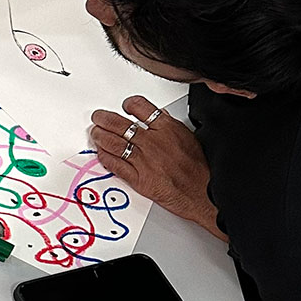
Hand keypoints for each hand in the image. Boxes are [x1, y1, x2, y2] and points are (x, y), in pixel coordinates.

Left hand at [90, 96, 225, 239]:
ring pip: (113, 143)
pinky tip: (101, 153)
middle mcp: (153, 143)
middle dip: (104, 119)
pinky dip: (104, 157)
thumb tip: (158, 117)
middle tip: (98, 118)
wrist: (205, 195)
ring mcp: (144, 161)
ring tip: (95, 133)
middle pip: (120, 124)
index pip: (140, 107)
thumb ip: (170, 127)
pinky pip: (114, 164)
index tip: (123, 107)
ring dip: (100, 136)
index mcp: (168, 129)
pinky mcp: (138, 179)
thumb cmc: (200, 170)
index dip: (128, 105)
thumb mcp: (190, 139)